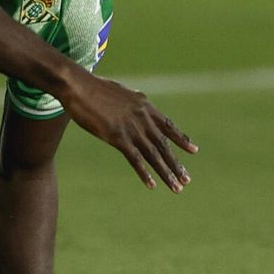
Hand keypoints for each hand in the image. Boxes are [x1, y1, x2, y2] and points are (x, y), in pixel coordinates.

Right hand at [59, 68, 196, 191]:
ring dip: (166, 173)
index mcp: (144, 106)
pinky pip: (135, 159)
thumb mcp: (120, 91)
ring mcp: (131, 128)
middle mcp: (142, 118)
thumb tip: (137, 100)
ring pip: (154, 155)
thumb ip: (131, 101)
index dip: (181, 139)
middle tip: (187, 179)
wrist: (79, 86)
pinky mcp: (118, 138)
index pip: (168, 125)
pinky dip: (145, 173)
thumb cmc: (94, 86)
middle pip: (163, 145)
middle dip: (176, 164)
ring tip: (177, 188)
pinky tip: (152, 185)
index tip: (194, 150)